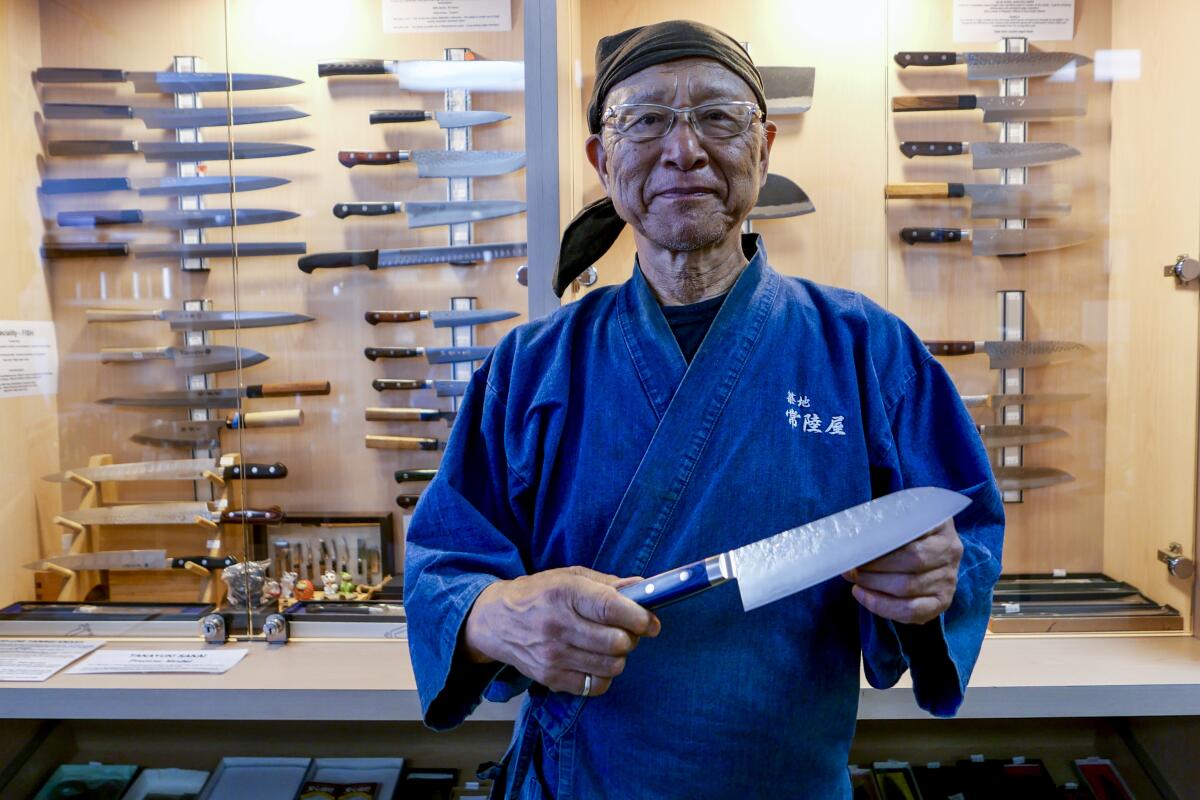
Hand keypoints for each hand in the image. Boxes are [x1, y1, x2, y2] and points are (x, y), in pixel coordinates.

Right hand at [462, 565, 660, 697]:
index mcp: (564, 593)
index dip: (639, 616)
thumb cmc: (537, 594)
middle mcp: (558, 625)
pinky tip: (595, 661)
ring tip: (609, 645)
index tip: (650, 621)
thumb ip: (607, 583)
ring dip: (618, 657)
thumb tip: (643, 589)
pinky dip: (603, 675)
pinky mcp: (550, 678)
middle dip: (632, 638)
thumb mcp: (569, 576)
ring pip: (611, 666)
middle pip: (616, 642)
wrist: (495, 621)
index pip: (611, 608)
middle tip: (628, 631)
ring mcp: (553, 655)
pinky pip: (595, 686)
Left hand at [842, 518, 962, 625]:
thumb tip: (852, 541)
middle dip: (874, 569)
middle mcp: (950, 551)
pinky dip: (884, 607)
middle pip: (912, 563)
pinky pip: (913, 611)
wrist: (926, 547)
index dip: (881, 546)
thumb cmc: (905, 531)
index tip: (855, 551)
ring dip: (874, 588)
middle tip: (850, 569)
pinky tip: (866, 597)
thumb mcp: (897, 519)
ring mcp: (949, 578)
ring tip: (855, 582)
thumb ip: (882, 526)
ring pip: (909, 589)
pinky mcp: (943, 601)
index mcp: (940, 525)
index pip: (910, 534)